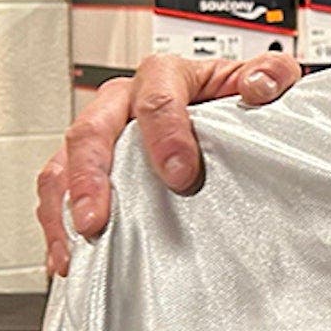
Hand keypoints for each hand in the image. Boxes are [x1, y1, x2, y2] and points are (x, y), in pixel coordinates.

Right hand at [36, 52, 301, 274]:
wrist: (222, 107)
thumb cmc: (233, 95)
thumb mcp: (264, 77)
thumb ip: (272, 74)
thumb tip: (260, 86)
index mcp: (164, 76)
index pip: (156, 99)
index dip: (166, 137)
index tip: (181, 176)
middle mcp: (123, 101)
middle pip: (92, 131)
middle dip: (91, 178)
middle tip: (98, 218)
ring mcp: (102, 134)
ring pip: (65, 162)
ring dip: (65, 205)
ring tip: (77, 242)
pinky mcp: (89, 166)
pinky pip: (58, 190)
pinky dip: (58, 224)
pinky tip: (68, 256)